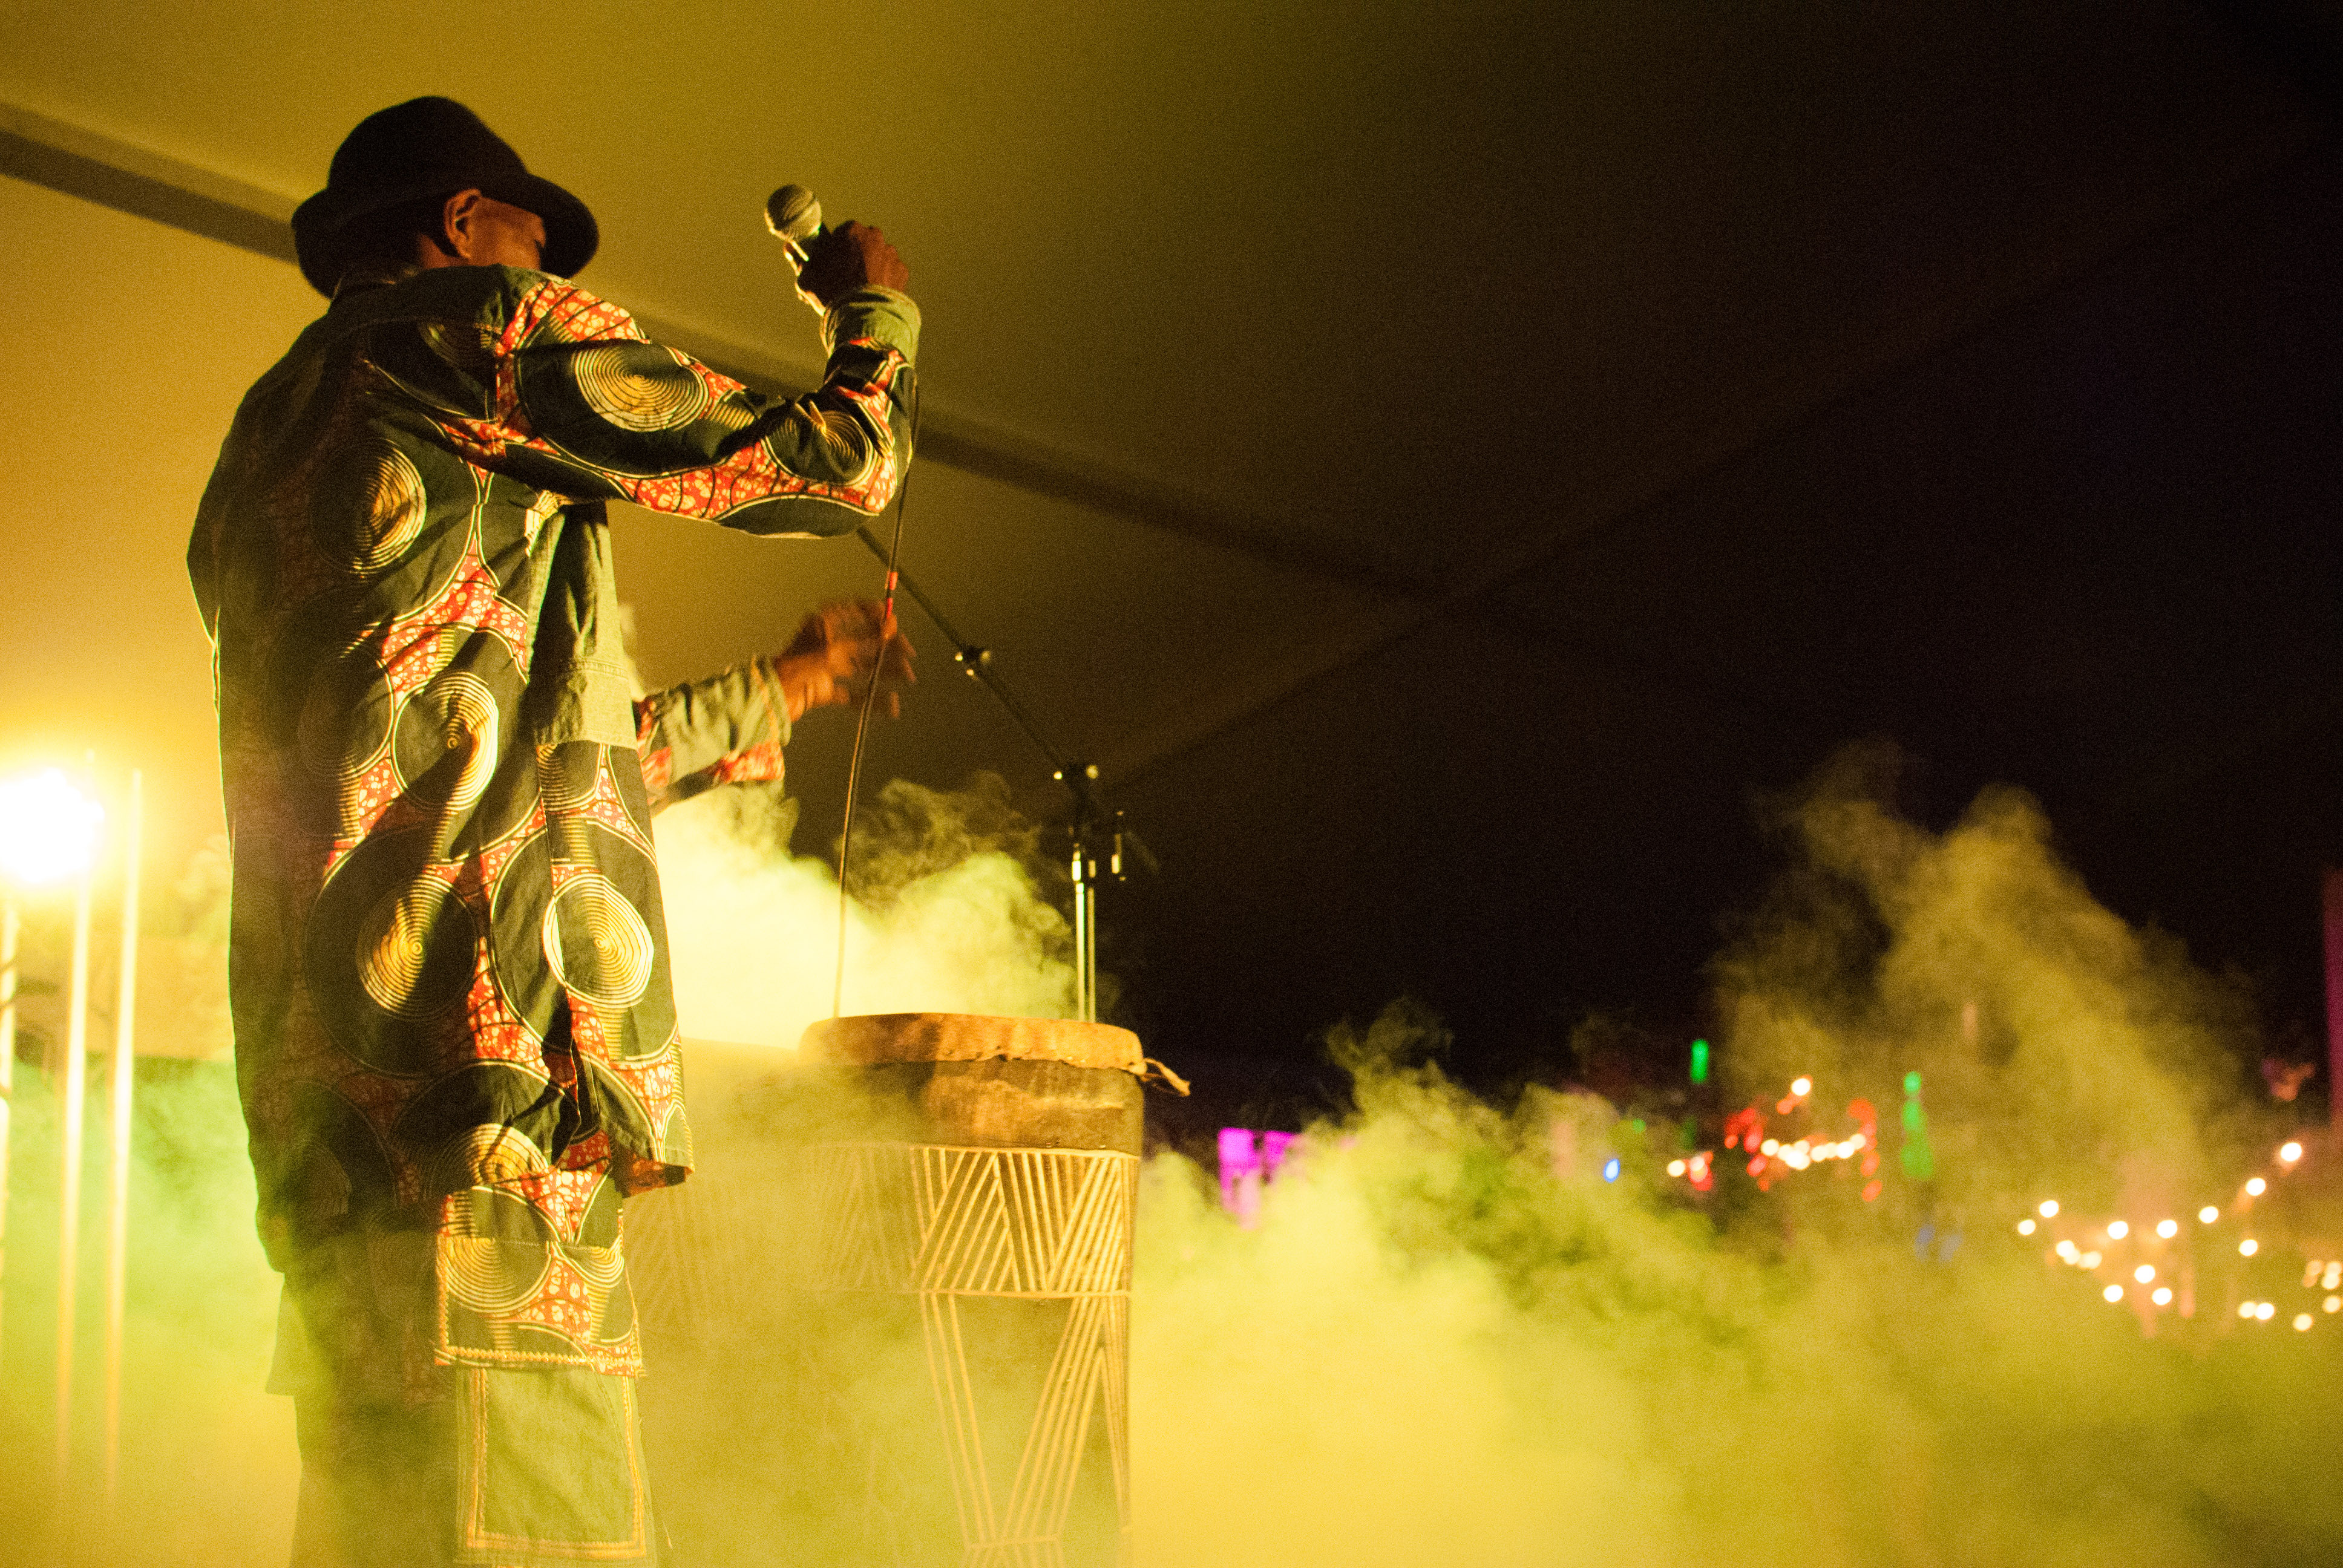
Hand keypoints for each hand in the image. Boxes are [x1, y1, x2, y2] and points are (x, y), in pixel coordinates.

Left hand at [772, 600, 914, 721]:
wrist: (769, 701)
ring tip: (908, 677)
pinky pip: (854, 693)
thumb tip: (888, 630)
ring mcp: (826, 667)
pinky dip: (872, 698)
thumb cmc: (794, 669)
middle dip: (888, 648)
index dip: (874, 613)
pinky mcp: (825, 690)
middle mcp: (825, 643)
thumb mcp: (829, 652)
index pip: (852, 611)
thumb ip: (860, 642)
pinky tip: (891, 704)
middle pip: (863, 641)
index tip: (894, 620)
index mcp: (821, 625)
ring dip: (886, 671)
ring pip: (862, 667)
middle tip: (909, 655)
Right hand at [795, 220, 909, 307]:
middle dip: (854, 255)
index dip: (835, 247)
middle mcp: (875, 237)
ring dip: (869, 267)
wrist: (864, 317)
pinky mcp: (902, 272)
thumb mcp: (807, 276)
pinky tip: (873, 294)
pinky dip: (883, 280)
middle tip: (844, 276)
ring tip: (859, 289)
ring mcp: (891, 254)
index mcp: (851, 230)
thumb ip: (798, 259)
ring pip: (877, 257)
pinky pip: (890, 273)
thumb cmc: (833, 292)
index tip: (831, 261)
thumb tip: (788, 246)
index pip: (841, 233)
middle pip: (861, 243)